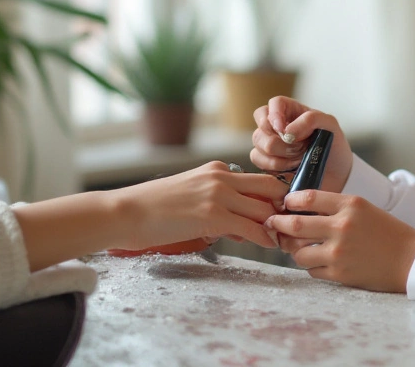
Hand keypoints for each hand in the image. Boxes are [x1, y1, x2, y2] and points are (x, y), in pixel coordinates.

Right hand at [110, 161, 287, 250]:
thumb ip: (217, 204)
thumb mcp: (190, 195)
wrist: (126, 212)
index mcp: (215, 169)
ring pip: (265, 207)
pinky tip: (268, 245)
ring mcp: (218, 194)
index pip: (258, 179)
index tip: (280, 213)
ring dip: (277, 225)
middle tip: (288, 225)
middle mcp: (221, 176)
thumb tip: (240, 226)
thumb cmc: (153, 209)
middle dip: (284, 206)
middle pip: (271, 187)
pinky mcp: (212, 215)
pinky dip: (265, 238)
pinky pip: (252, 227)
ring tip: (282, 240)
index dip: (274, 197)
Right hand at [249, 96, 352, 192]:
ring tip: (300, 160)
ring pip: (258, 146)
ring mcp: (270, 144)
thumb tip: (286, 131)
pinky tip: (291, 169)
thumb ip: (310, 119)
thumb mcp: (329, 125)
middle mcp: (277, 126)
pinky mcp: (267, 163)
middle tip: (301, 149)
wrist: (337, 173)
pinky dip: (275, 167)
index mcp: (292, 111)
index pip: (275, 104)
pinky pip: (258, 161)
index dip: (275, 115)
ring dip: (280, 156)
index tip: (283, 130)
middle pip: (262, 128)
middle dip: (281, 143)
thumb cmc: (333, 144)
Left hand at [265, 190, 414, 292]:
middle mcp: (342, 226)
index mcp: (350, 204)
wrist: (411, 260)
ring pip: (298, 252)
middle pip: (295, 224)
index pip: (307, 197)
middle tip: (272, 224)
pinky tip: (317, 261)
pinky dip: (311, 265)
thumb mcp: (364, 209)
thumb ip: (336, 207)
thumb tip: (301, 209)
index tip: (284, 204)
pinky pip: (311, 270)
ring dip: (294, 249)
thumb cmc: (389, 233)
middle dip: (278, 224)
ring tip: (296, 247)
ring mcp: (339, 252)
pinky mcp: (340, 273)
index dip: (290, 201)